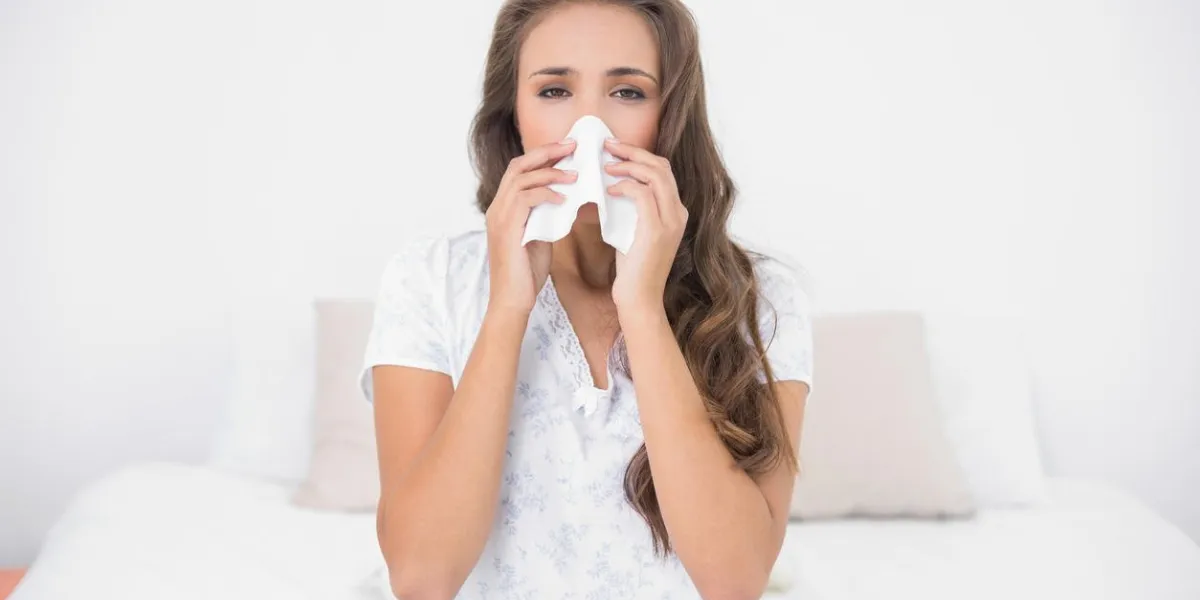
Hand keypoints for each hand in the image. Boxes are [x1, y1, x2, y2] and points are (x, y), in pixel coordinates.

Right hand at [484, 139, 577, 314]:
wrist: (513, 300)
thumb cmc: (526, 273)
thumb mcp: (540, 237)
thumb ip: (546, 216)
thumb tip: (567, 200)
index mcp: (504, 208)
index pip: (521, 170)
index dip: (544, 156)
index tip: (569, 149)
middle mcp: (497, 207)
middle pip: (519, 165)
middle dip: (547, 152)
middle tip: (573, 146)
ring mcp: (499, 217)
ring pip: (521, 178)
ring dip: (550, 172)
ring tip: (575, 173)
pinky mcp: (507, 228)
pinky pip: (526, 199)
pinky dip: (546, 193)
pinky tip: (565, 198)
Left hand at [603, 138, 687, 318]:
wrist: (640, 299)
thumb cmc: (633, 269)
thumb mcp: (634, 232)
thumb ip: (631, 209)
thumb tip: (611, 186)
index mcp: (675, 212)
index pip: (662, 171)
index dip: (639, 156)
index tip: (615, 150)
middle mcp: (678, 213)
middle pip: (661, 166)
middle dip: (633, 152)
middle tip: (608, 146)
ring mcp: (670, 221)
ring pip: (655, 175)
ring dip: (628, 164)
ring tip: (607, 164)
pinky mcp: (657, 230)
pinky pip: (642, 194)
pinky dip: (625, 185)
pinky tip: (609, 189)